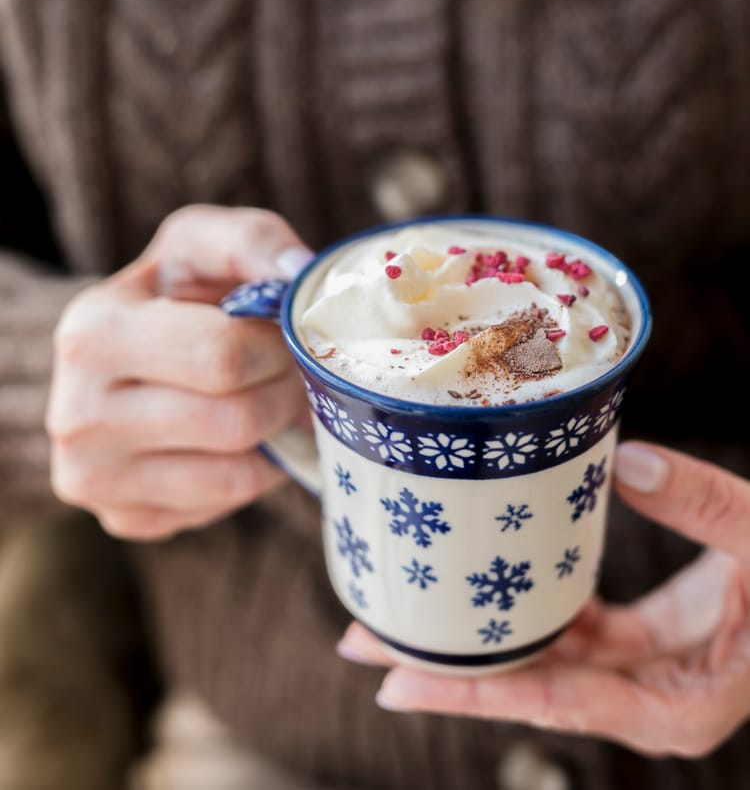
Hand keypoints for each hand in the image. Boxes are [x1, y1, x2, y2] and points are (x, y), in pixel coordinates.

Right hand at [46, 204, 313, 539]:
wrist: (124, 354)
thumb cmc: (172, 293)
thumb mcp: (201, 244)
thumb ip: (252, 240)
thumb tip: (298, 274)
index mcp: (93, 335)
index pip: (223, 357)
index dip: (277, 345)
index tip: (284, 332)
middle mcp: (77, 415)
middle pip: (235, 420)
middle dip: (285, 392)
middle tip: (293, 370)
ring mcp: (94, 478)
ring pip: (236, 474)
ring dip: (277, 435)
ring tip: (273, 398)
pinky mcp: (124, 519)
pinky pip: (223, 505)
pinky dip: (252, 473)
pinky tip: (240, 436)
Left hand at [337, 442, 749, 757]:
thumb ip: (705, 505)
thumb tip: (626, 461)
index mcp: (676, 704)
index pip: (555, 697)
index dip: (475, 689)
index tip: (399, 677)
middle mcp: (650, 702)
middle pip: (530, 687)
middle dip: (446, 667)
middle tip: (362, 637)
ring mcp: (645, 676)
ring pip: (544, 661)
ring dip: (475, 639)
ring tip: (401, 613)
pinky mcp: (646, 646)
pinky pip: (571, 634)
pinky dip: (524, 612)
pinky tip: (481, 584)